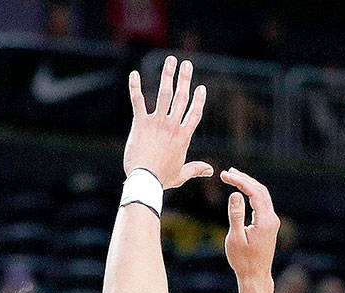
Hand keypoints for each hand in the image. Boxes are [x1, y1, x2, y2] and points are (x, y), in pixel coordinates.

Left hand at [124, 56, 210, 188]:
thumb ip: (195, 169)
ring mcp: (157, 123)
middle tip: (186, 64)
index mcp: (183, 136)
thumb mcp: (181, 175)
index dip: (199, 100)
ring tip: (171, 60)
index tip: (201, 88)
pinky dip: (135, 87)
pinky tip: (133, 74)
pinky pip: (138, 101)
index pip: (194, 113)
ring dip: (168, 75)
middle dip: (185, 79)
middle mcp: (172, 126)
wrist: (145, 180)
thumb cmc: (161, 178)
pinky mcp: (141, 124)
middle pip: (182, 97)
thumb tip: (210, 171)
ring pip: (164, 94)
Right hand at [221, 168, 279, 283]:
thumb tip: (235, 194)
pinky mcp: (268, 225)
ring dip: (249, 185)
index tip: (225, 176)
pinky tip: (242, 191)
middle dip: (244, 179)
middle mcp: (272, 218)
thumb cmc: (243, 260)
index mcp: (265, 220)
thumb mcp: (235, 238)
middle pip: (261, 191)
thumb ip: (235, 215)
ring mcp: (272, 222)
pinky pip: (261, 204)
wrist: (255, 276)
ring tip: (233, 177)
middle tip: (227, 172)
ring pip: (262, 196)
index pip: (255, 192)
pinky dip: (251, 195)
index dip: (240, 181)